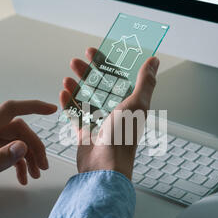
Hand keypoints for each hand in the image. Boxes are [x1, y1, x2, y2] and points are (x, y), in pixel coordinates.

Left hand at [0, 100, 56, 216]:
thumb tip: (23, 146)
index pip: (10, 110)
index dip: (32, 106)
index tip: (51, 110)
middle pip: (18, 130)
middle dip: (35, 146)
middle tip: (43, 166)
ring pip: (16, 142)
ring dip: (29, 156)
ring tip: (36, 174)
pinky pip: (9, 152)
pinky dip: (19, 164)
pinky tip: (23, 178)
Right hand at [59, 48, 159, 179]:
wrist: (105, 166)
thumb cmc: (123, 137)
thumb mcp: (137, 104)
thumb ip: (145, 82)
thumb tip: (154, 61)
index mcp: (128, 104)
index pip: (115, 77)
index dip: (103, 63)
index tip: (91, 52)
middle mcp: (114, 112)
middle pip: (98, 86)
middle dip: (86, 73)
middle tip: (75, 62)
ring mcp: (98, 122)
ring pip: (85, 99)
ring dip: (76, 87)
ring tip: (67, 78)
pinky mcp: (85, 132)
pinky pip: (75, 114)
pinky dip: (68, 104)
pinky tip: (63, 93)